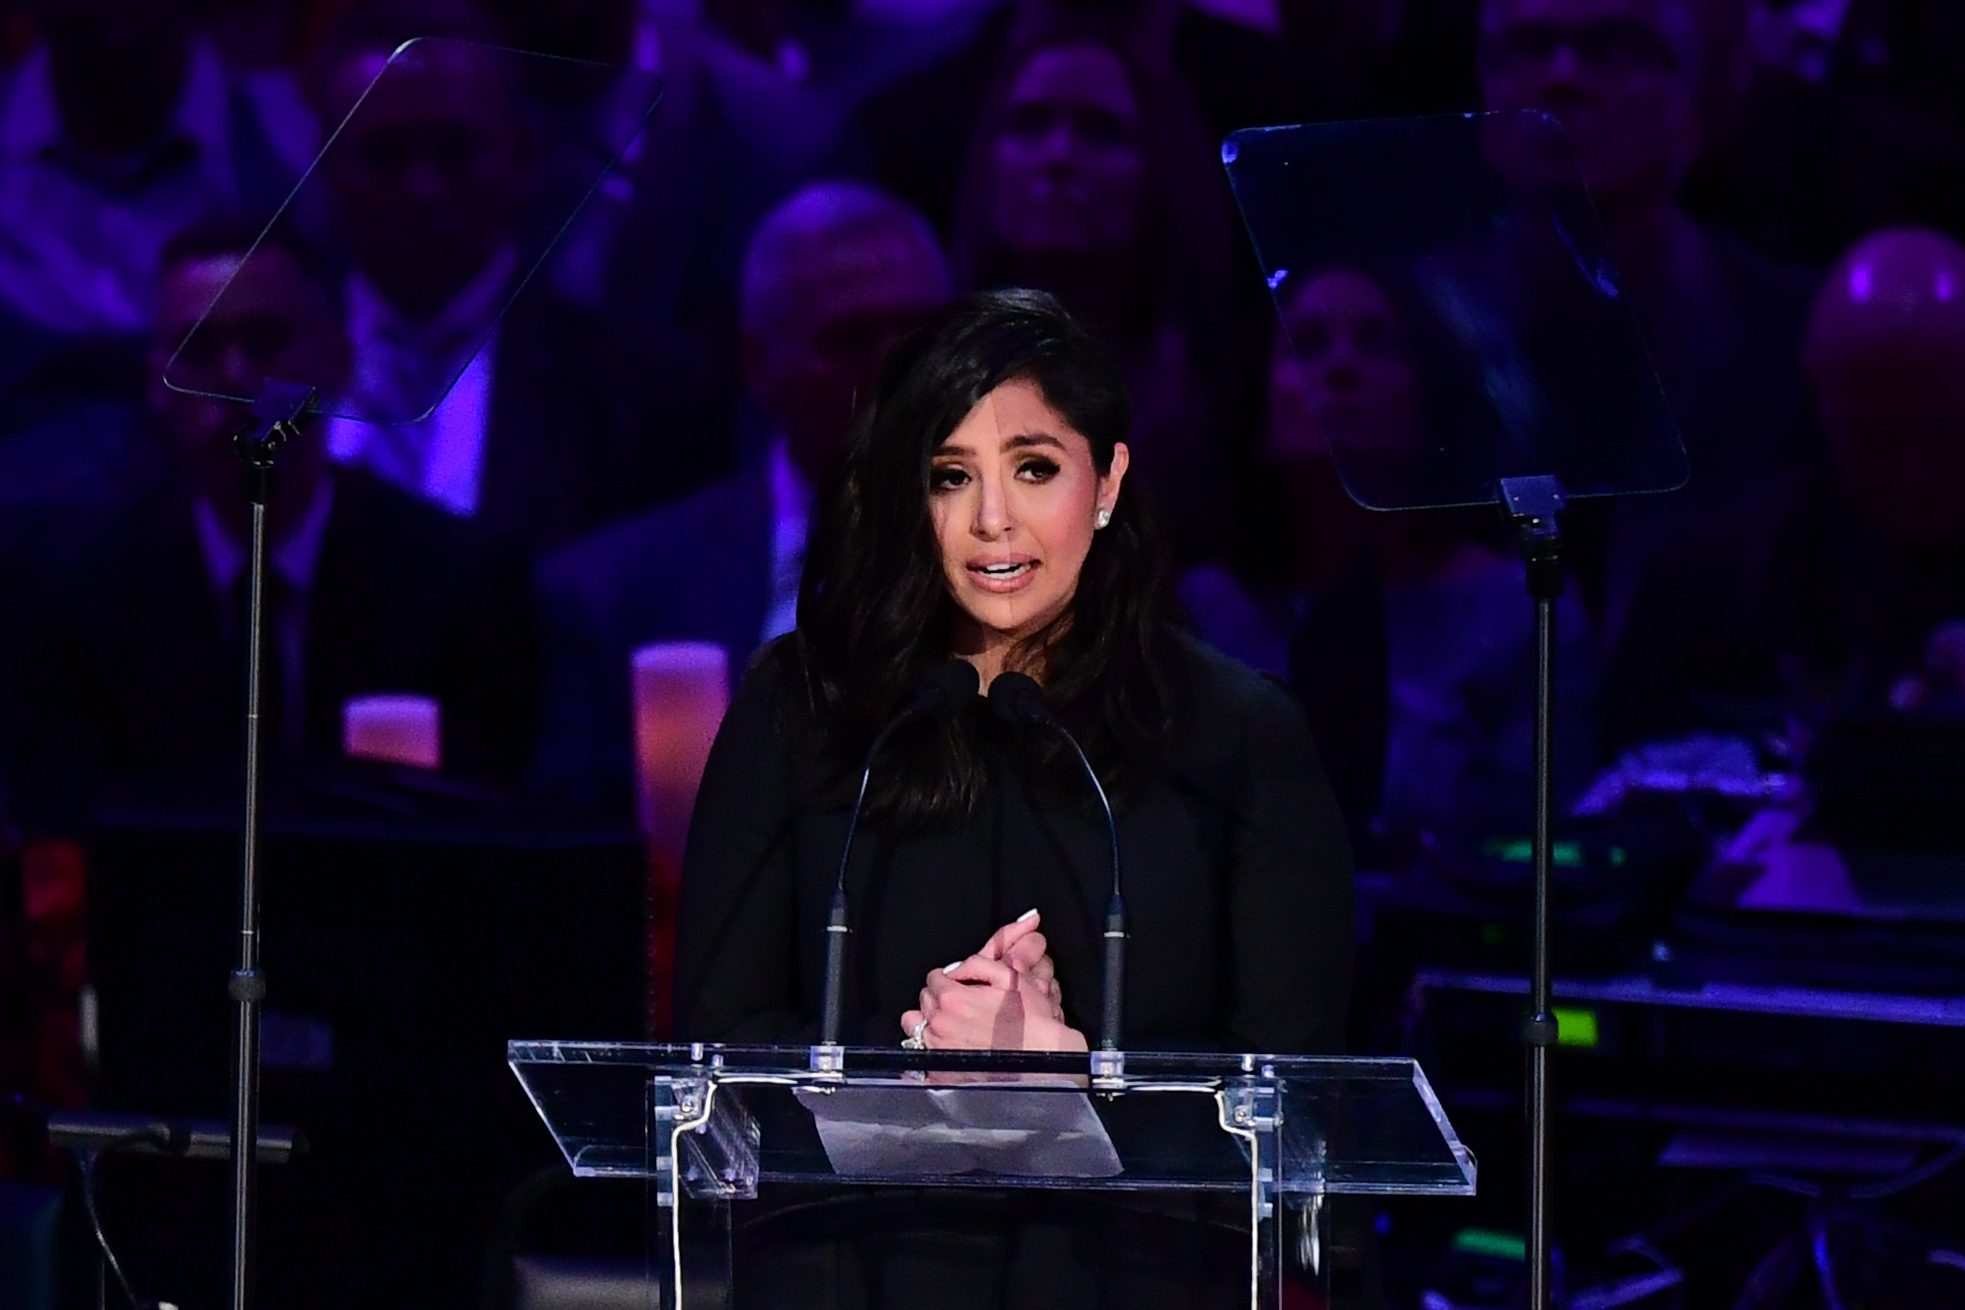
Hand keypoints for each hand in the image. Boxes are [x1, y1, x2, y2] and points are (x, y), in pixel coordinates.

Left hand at [898, 911, 1085, 1051]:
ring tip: (954, 1025)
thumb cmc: (1030, 1019)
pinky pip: (923, 1057)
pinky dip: (932, 1050)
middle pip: (924, 1000)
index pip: (933, 978)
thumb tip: (956, 967)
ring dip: (932, 1022)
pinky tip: (953, 1047)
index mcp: (953, 998)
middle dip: (939, 998)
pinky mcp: (943, 1073)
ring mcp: (940, 1051)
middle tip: (961, 1004)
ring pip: (917, 1027)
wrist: (1042, 1055)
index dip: (948, 979)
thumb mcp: (1009, 976)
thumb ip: (976, 964)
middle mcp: (941, 1024)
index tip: (960, 985)